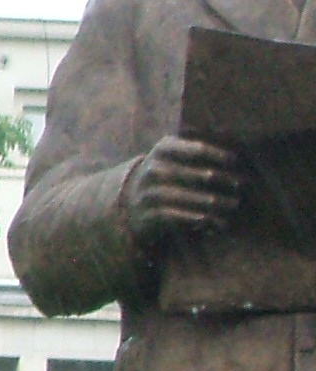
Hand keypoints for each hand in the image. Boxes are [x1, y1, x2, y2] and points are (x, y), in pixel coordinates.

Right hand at [123, 137, 243, 246]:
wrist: (129, 201)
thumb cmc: (165, 175)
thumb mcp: (173, 156)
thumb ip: (195, 151)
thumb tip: (234, 157)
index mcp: (163, 149)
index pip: (196, 150)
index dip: (218, 155)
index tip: (235, 161)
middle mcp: (153, 169)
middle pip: (197, 175)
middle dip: (223, 180)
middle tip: (240, 184)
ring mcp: (149, 193)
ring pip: (190, 197)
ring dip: (215, 203)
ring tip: (233, 204)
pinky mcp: (148, 214)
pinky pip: (178, 216)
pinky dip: (198, 219)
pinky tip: (213, 220)